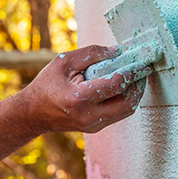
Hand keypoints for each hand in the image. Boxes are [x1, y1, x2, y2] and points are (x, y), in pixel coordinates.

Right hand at [23, 45, 152, 132]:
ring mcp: (94, 125)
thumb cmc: (47, 84)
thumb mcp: (64, 62)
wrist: (33, 114)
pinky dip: (126, 100)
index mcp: (79, 98)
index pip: (116, 84)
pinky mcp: (96, 128)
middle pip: (128, 103)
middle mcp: (89, 116)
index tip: (143, 61)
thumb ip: (92, 54)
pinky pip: (119, 114)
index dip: (132, 71)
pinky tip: (126, 87)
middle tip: (144, 70)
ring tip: (137, 77)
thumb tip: (118, 51)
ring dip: (136, 94)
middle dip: (140, 85)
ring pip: (126, 111)